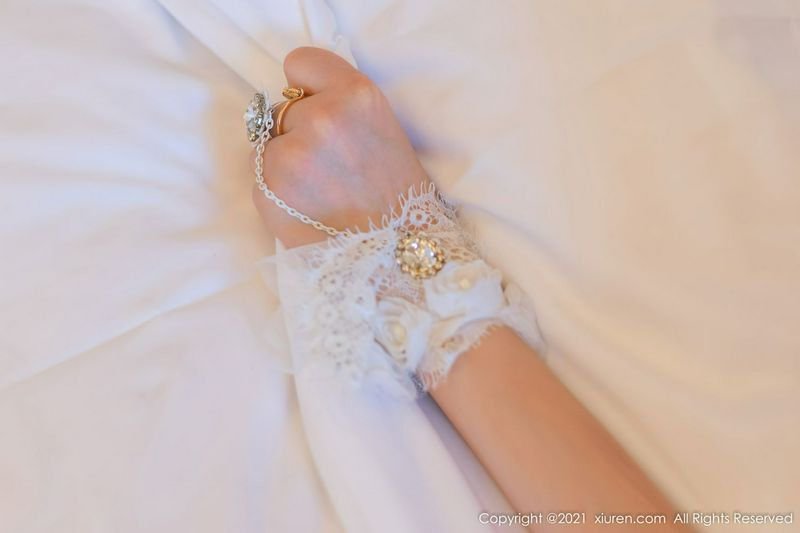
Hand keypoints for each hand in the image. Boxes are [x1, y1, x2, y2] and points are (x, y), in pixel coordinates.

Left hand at [251, 46, 428, 247]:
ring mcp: (292, 153)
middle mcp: (322, 116)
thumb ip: (343, 106)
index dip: (306, 89)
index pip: (301, 62)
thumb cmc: (396, 199)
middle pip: (283, 110)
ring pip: (268, 144)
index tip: (317, 110)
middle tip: (332, 169)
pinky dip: (276, 191)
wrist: (394, 257)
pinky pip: (259, 174)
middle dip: (299, 134)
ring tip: (321, 193)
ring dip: (284, 164)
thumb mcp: (384, 131)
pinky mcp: (268, 186)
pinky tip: (307, 208)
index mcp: (358, 96)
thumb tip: (297, 102)